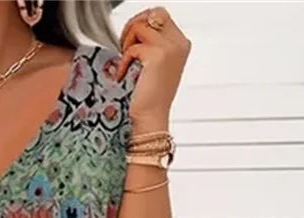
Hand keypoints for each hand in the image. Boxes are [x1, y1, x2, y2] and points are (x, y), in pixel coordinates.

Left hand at [116, 6, 190, 131]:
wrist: (151, 119)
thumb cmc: (150, 97)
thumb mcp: (155, 65)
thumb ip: (152, 44)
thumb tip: (136, 28)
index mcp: (181, 44)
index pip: (160, 16)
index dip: (142, 25)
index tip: (131, 43)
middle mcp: (178, 43)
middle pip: (153, 14)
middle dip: (133, 27)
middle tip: (124, 48)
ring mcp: (169, 48)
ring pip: (140, 26)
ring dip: (127, 43)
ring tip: (125, 62)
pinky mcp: (156, 55)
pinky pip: (132, 47)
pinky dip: (123, 60)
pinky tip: (122, 74)